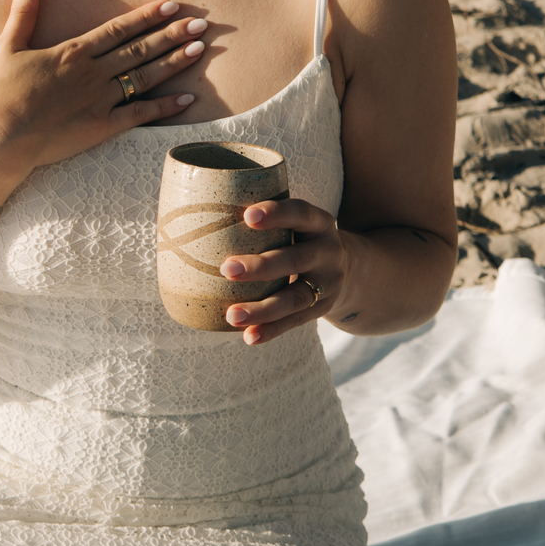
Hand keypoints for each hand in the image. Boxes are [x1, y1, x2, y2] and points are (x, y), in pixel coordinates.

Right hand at [0, 0, 204, 175]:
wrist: (0, 138)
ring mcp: (100, 101)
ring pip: (145, 77)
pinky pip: (140, 114)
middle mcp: (93, 73)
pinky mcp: (101, 127)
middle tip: (201, 25)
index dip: (146, 16)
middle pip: (140, 49)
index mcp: (74, 52)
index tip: (171, 6)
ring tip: (199, 50)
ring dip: (174, 63)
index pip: (118, 29)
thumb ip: (22, 12)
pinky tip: (187, 99)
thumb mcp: (7, 47)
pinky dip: (165, 107)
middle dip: (172, 35)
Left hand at [219, 198, 351, 345]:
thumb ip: (262, 219)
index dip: (276, 213)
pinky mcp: (323, 309)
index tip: (247, 216)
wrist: (351, 270)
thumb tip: (192, 209)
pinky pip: (296, 321)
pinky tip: (249, 336)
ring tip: (232, 315)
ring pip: (296, 298)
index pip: (300, 212)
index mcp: (318, 222)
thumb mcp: (295, 222)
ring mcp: (328, 283)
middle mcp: (328, 251)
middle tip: (226, 269)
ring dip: (263, 308)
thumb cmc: (300, 238)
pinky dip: (271, 330)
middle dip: (262, 266)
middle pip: (296, 259)